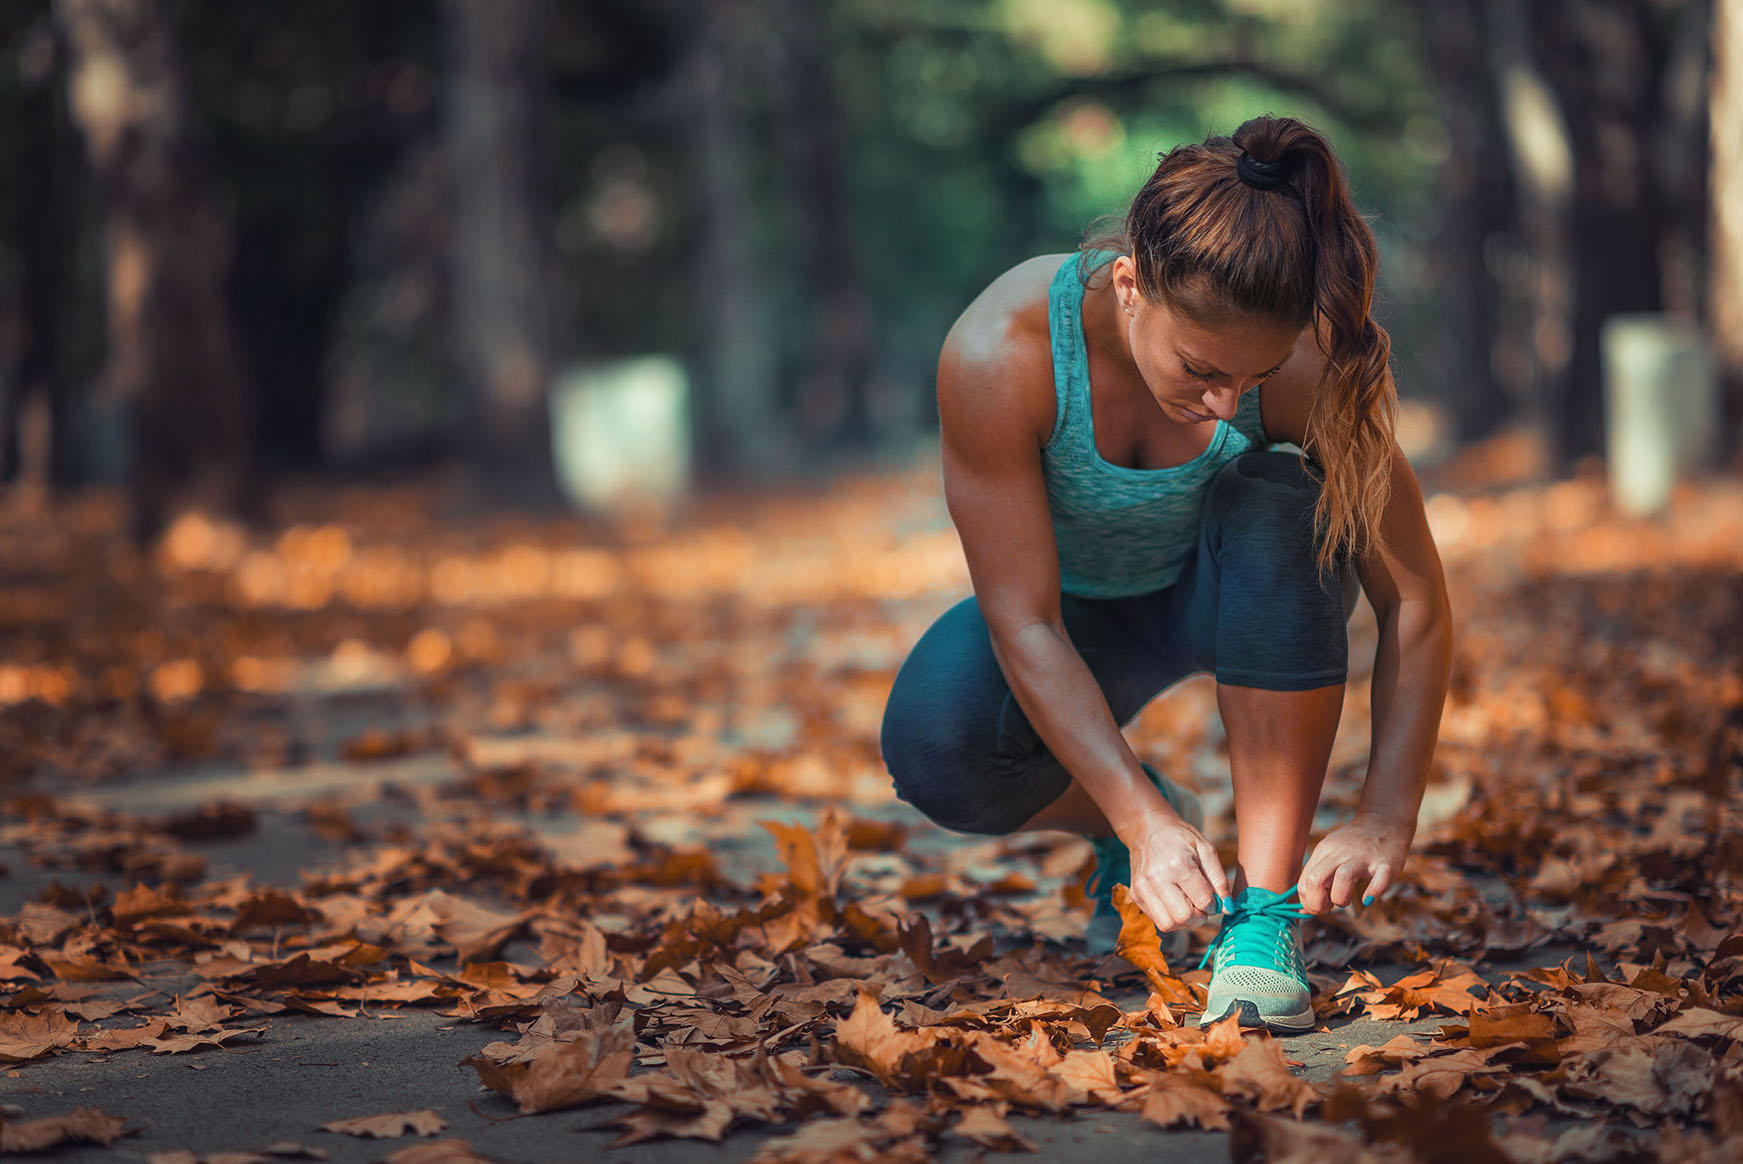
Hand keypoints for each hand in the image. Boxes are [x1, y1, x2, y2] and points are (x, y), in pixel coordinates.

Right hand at [1121, 812, 1231, 931]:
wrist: (1147, 829)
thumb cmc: (1180, 838)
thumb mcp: (1206, 850)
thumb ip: (1220, 880)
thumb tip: (1228, 908)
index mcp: (1178, 865)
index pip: (1203, 902)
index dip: (1214, 905)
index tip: (1214, 899)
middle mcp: (1157, 879)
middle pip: (1184, 918)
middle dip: (1200, 918)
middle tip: (1202, 906)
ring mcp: (1143, 888)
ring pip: (1169, 925)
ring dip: (1184, 922)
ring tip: (1189, 906)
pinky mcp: (1135, 895)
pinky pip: (1157, 920)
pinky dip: (1171, 918)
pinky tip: (1176, 903)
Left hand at [1296, 812, 1412, 913]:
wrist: (1384, 822)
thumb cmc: (1353, 846)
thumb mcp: (1330, 855)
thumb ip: (1316, 879)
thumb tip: (1303, 910)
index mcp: (1324, 851)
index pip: (1305, 882)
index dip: (1308, 902)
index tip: (1319, 907)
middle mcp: (1341, 852)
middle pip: (1316, 879)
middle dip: (1317, 903)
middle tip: (1328, 908)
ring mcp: (1364, 857)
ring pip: (1343, 877)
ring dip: (1340, 898)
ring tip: (1345, 901)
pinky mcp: (1386, 863)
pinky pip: (1380, 881)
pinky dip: (1373, 894)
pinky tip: (1368, 899)